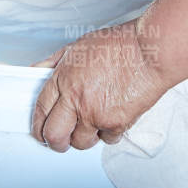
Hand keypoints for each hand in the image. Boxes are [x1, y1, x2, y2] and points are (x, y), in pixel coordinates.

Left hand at [30, 20, 173, 150]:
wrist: (151, 52)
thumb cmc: (121, 45)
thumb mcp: (78, 47)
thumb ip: (54, 63)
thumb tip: (36, 72)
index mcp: (64, 79)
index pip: (40, 111)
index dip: (39, 125)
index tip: (41, 130)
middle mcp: (77, 99)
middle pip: (54, 136)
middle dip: (56, 142)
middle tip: (61, 139)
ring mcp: (96, 114)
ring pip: (80, 142)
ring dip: (85, 137)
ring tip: (92, 123)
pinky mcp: (116, 123)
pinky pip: (107, 140)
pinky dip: (109, 133)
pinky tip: (112, 117)